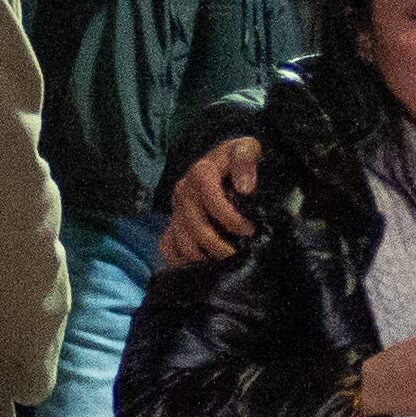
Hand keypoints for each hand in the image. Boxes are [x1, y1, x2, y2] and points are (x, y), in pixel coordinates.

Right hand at [158, 136, 260, 267]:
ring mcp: (176, 209)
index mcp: (201, 172)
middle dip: (219, 245)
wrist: (222, 162)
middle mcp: (183, 191)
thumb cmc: (236, 158)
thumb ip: (246, 161)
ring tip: (224, 263)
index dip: (228, 217)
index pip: (209, 198)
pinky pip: (167, 248)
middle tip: (239, 254)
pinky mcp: (172, 223)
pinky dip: (179, 262)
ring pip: (181, 242)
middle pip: (195, 226)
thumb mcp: (246, 149)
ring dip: (203, 257)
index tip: (248, 229)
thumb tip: (245, 188)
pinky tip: (200, 267)